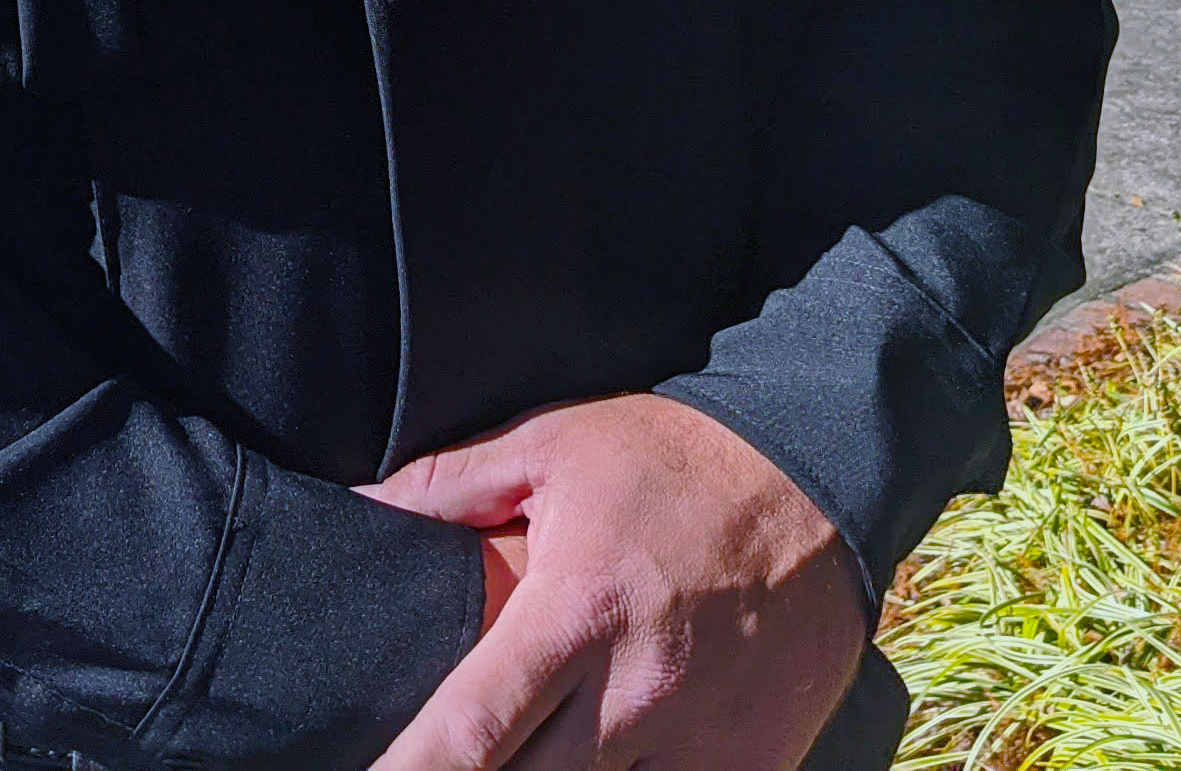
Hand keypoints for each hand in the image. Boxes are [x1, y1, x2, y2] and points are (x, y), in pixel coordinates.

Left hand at [357, 395, 861, 770]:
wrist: (821, 482)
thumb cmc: (675, 462)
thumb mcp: (554, 443)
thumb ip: (450, 483)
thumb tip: (359, 505)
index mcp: (575, 615)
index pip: (471, 729)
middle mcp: (634, 695)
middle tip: (450, 761)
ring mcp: (699, 743)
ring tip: (533, 753)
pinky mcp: (752, 767)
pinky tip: (606, 764)